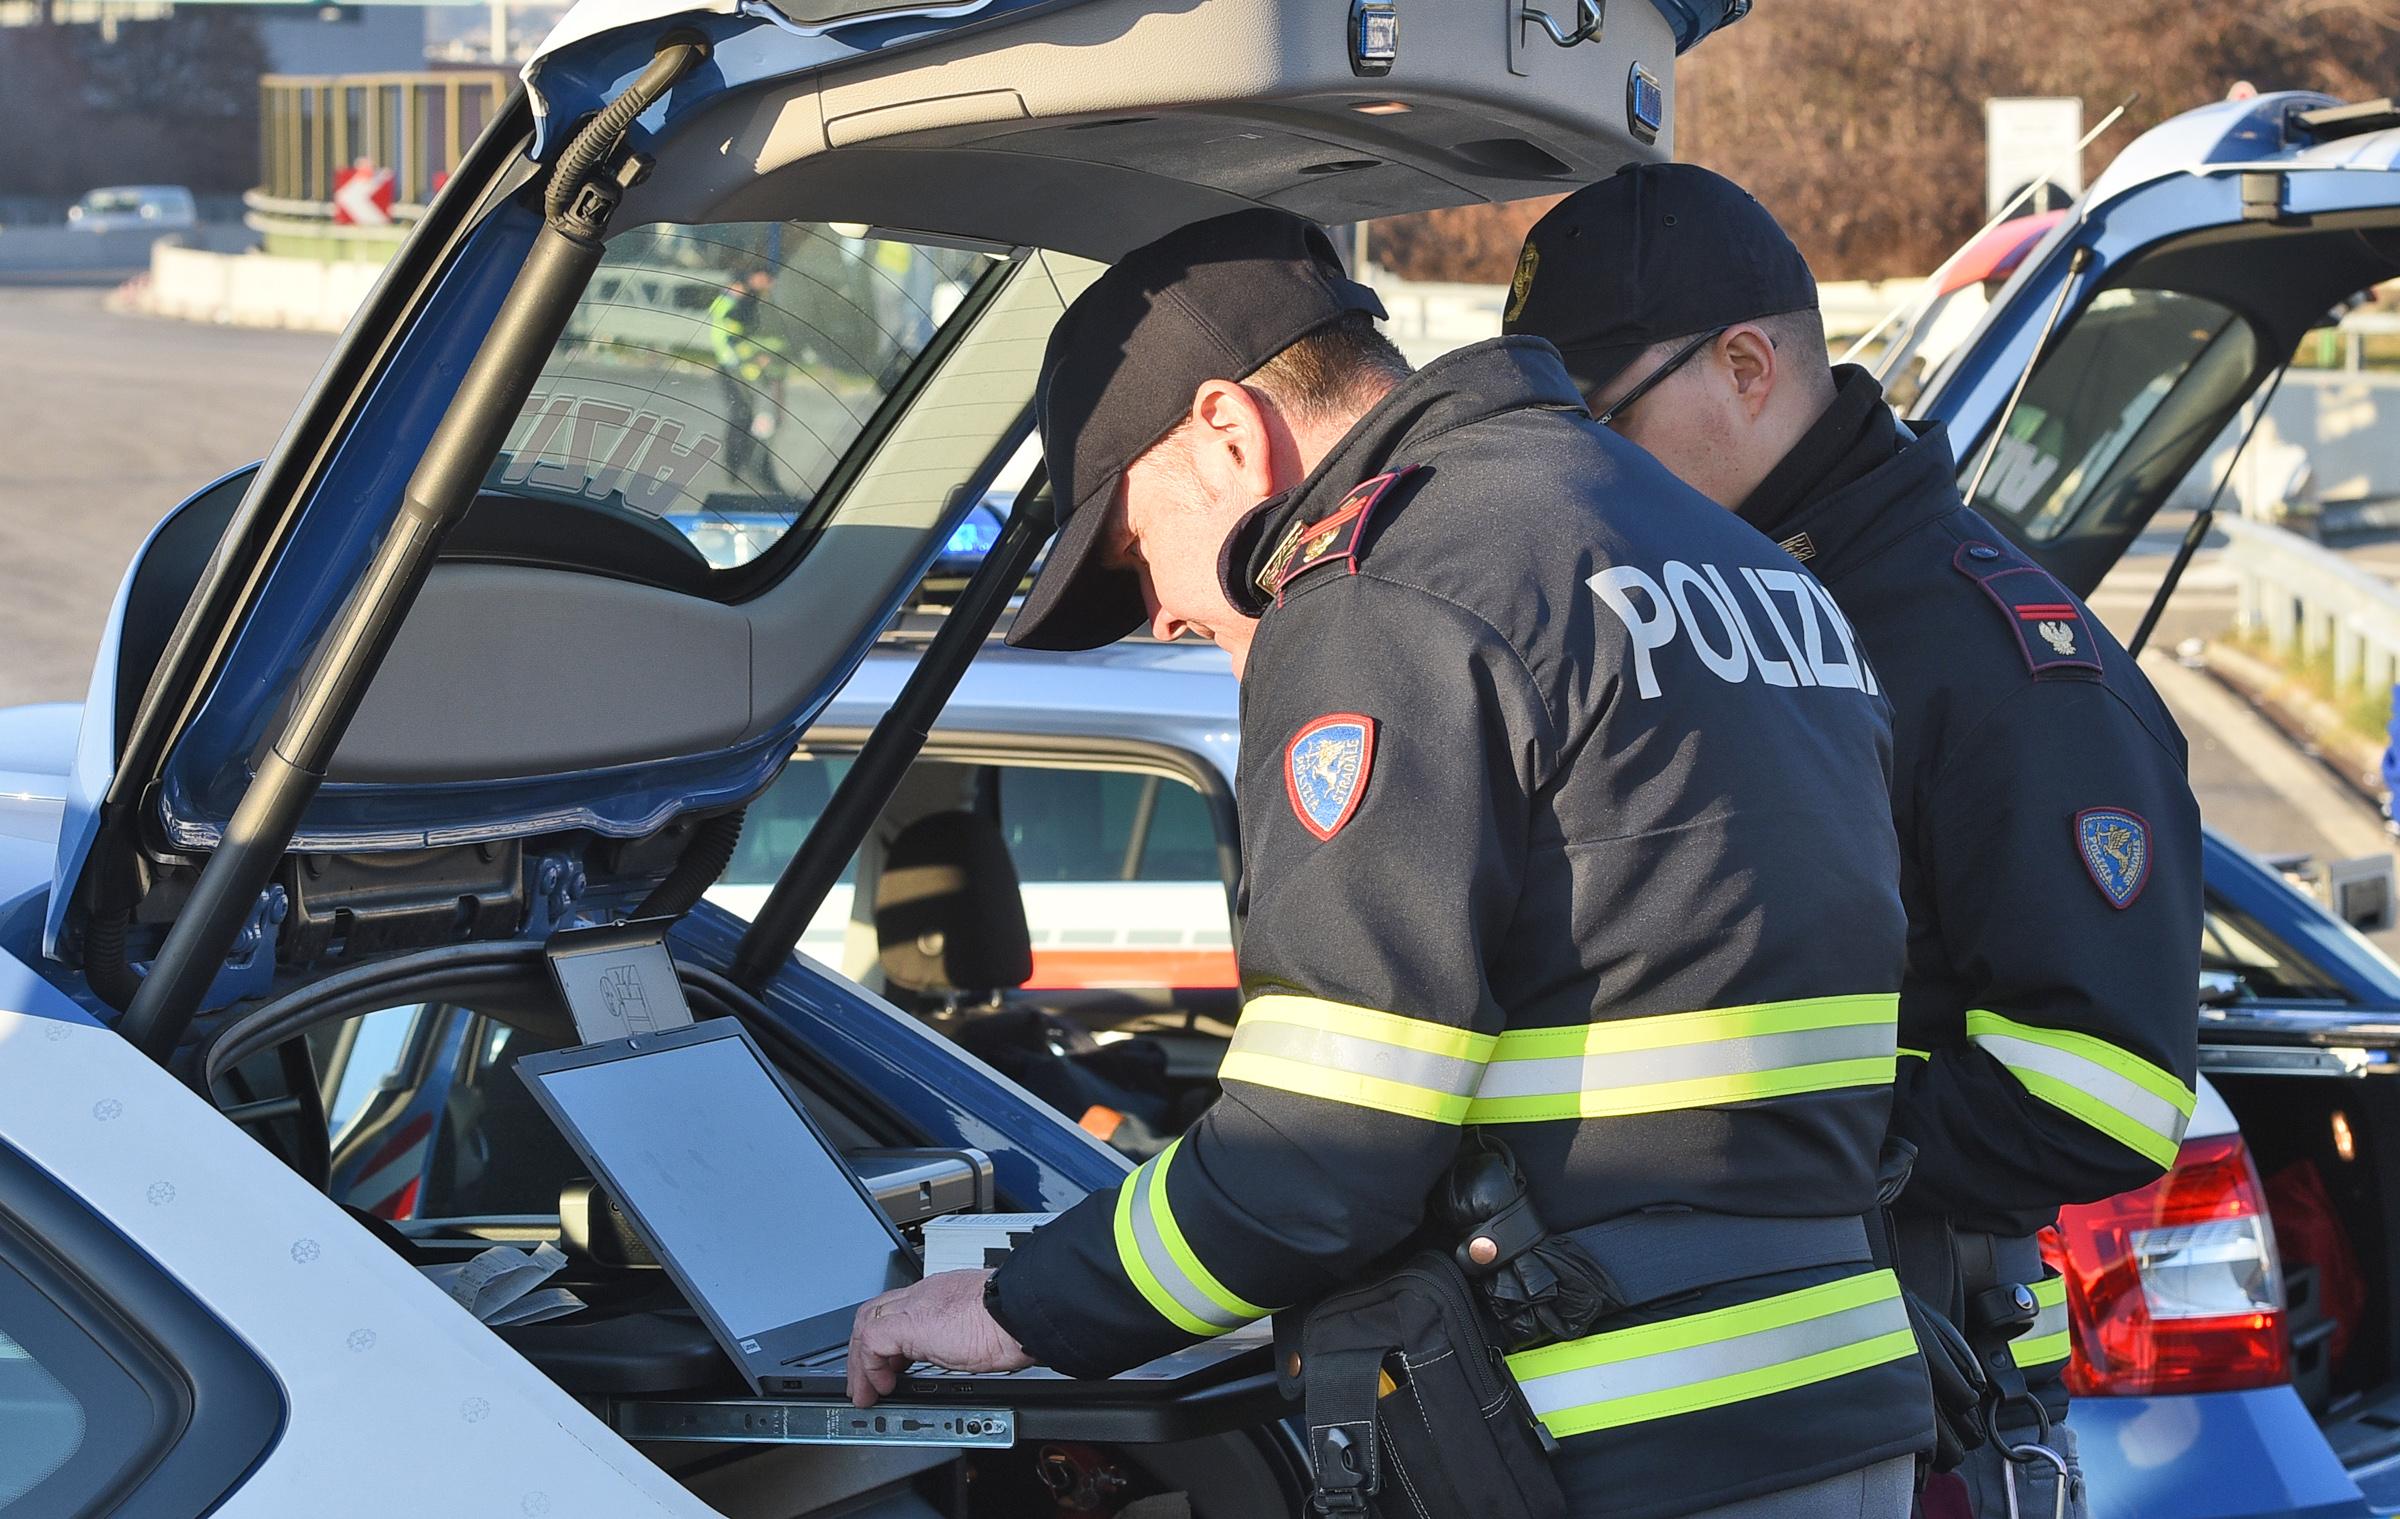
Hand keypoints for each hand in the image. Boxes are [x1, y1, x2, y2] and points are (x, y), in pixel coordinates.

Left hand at [847, 1269, 1032, 1406]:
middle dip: (864, 1349)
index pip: (898, 1307)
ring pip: (866, 1323)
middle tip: (866, 1379)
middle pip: (874, 1312)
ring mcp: (915, 1306)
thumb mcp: (982, 1323)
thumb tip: (968, 1352)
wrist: (1021, 1312)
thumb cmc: (1014, 1318)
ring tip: (867, 1391)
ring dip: (862, 1362)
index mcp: (942, 1293)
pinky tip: (881, 1386)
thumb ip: (964, 1332)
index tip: (887, 1364)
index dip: (886, 1337)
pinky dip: (870, 1367)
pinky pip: (872, 1342)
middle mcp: (924, 1294)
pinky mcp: (910, 1325)